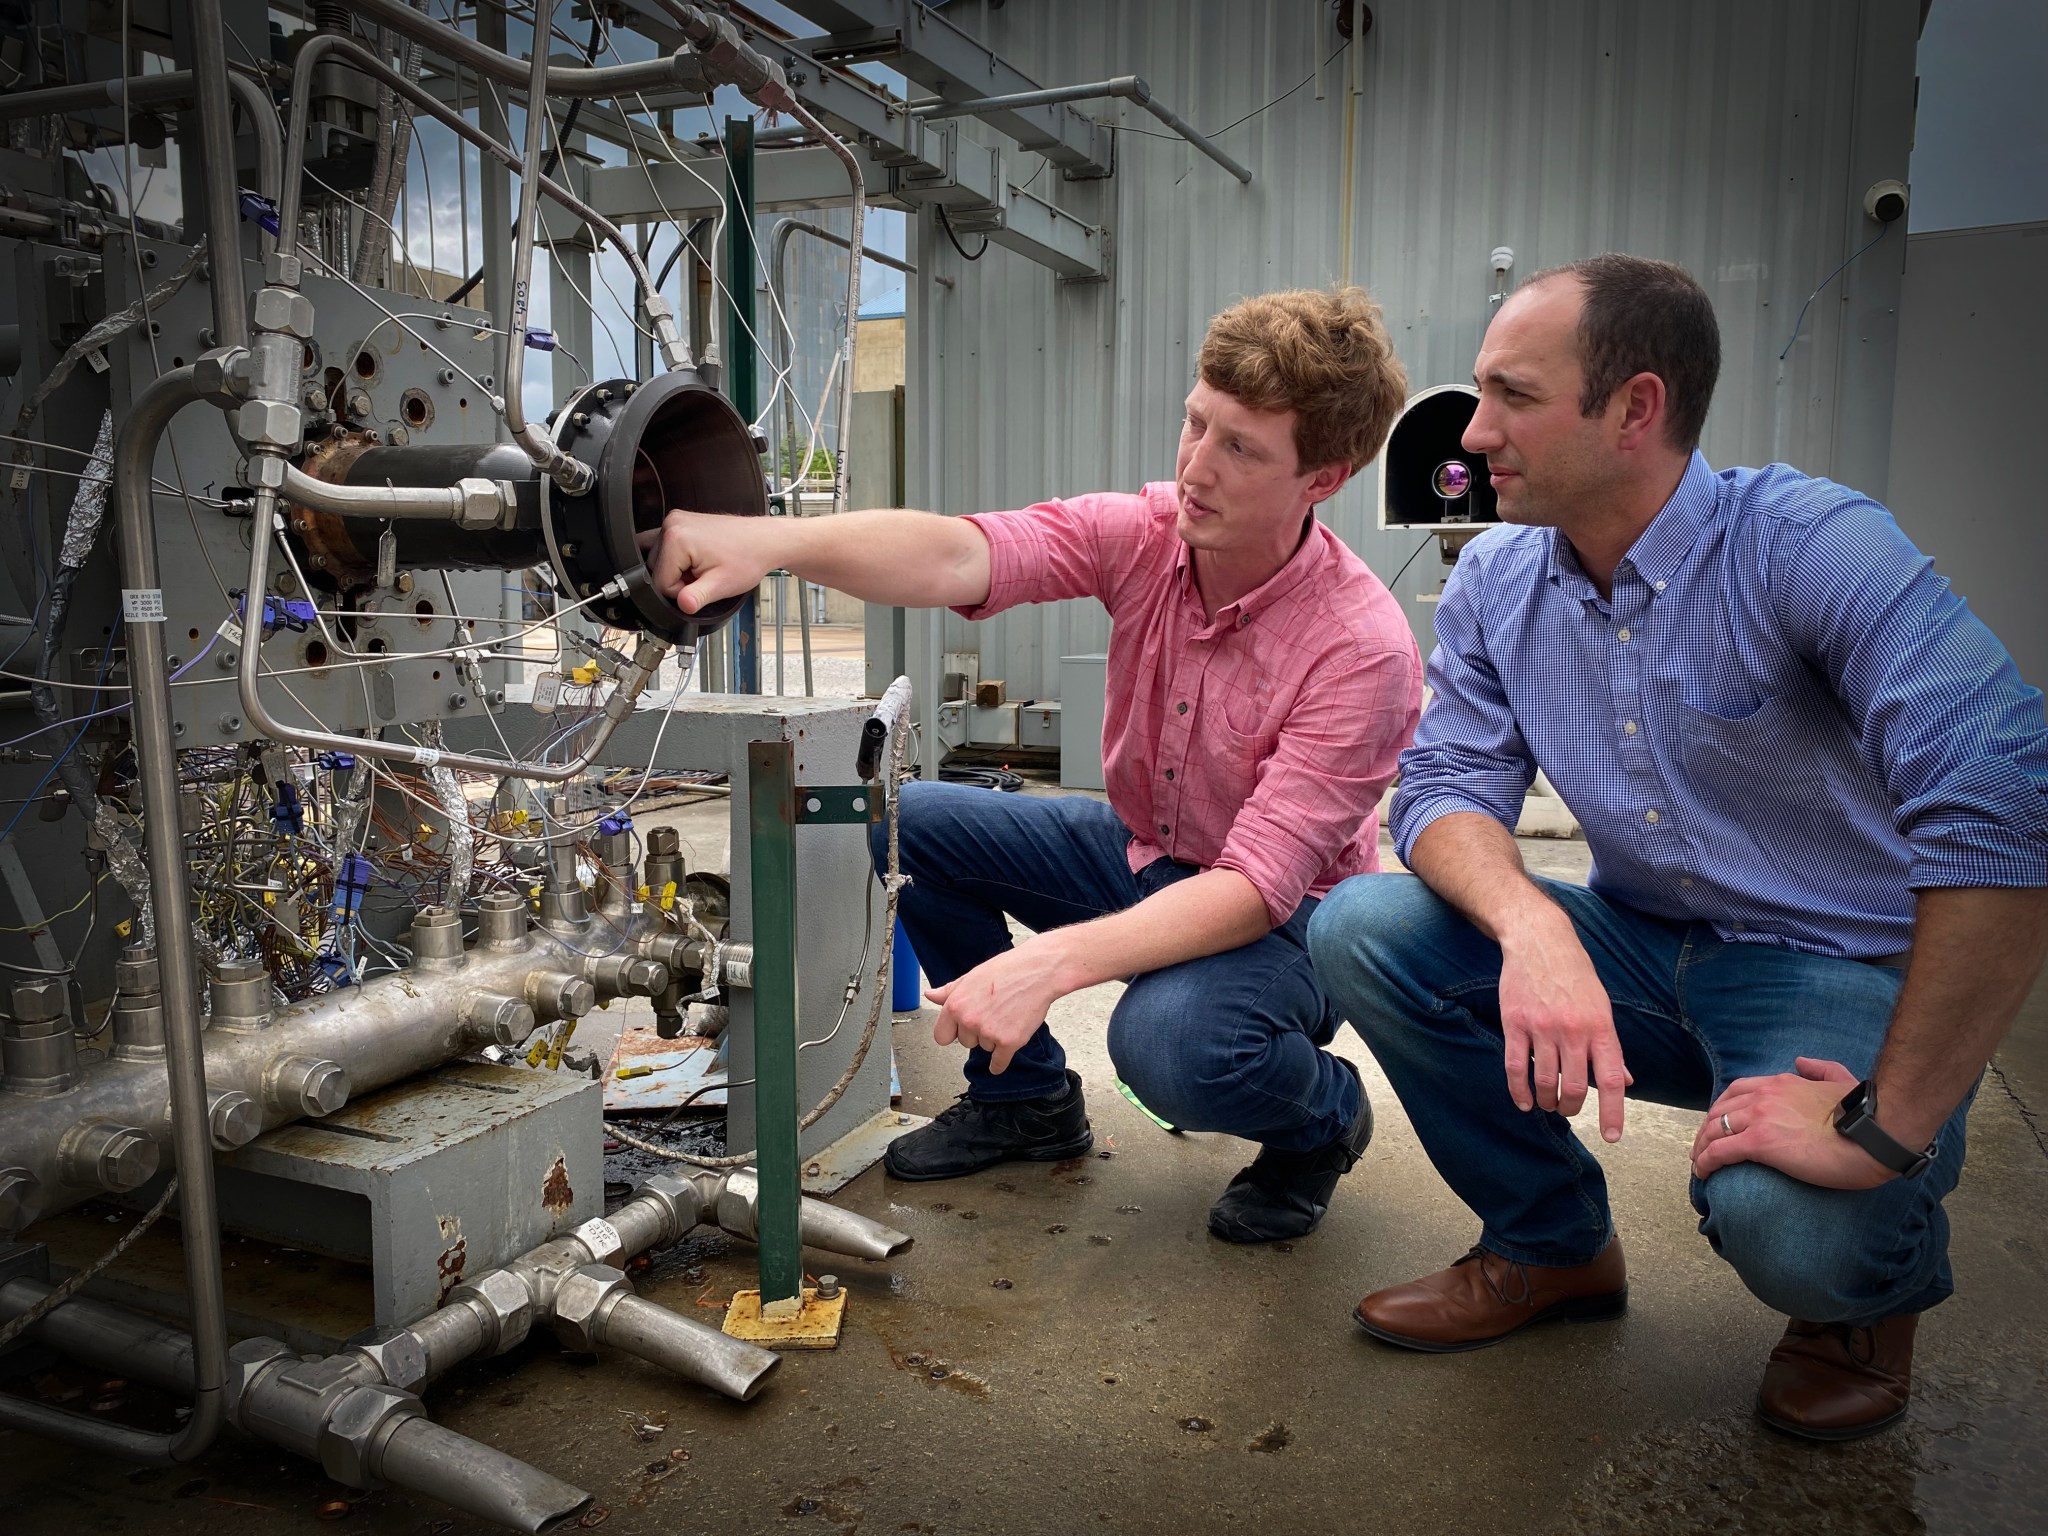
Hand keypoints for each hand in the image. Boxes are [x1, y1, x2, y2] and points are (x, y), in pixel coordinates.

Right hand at [644, 509, 777, 613]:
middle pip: (656, 569)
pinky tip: (699, 559)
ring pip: (660, 559)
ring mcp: (676, 520)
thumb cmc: (749, 557)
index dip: (680, 592)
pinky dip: (679, 558)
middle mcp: (672, 524)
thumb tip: (682, 605)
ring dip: (679, 569)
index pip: (659, 582)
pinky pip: (667, 547)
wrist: (765, 541)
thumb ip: (697, 597)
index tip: (701, 585)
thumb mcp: (721, 585)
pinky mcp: (681, 522)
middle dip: (679, 580)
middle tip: (705, 576)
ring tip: (705, 566)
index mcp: (676, 538)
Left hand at [924, 940, 1068, 1075]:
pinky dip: (1000, 1064)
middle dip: (978, 1033)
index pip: (942, 1036)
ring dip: (994, 1039)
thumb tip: (930, 995)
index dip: (953, 1032)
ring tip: (1007, 1017)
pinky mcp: (1009, 1042)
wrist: (1037, 972)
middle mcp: (969, 1021)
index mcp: (956, 1005)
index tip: (960, 1031)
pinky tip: (1000, 1060)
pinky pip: (999, 1063)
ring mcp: (989, 1033)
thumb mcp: (971, 977)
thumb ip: (949, 991)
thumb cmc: (1007, 970)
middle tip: (993, 1014)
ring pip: (985, 1048)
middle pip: (966, 1043)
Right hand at [1497, 918, 1631, 1140]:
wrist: (1539, 941)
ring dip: (1547, 1101)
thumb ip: (1610, 1047)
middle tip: (1568, 1109)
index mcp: (1600, 1027)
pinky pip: (1515, 1067)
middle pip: (1575, 1086)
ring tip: (1548, 1103)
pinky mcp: (1515, 1023)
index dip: (1613, 1112)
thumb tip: (1626, 1081)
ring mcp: (1542, 1028)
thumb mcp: (1601, 1006)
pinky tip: (1523, 1101)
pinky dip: (1519, 1090)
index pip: (1612, 1080)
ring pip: (1545, 1081)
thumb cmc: (1575, 974)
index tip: (1612, 1137)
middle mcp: (1573, 1030)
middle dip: (1572, 1107)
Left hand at [1690, 1057, 1893, 1189]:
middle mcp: (1764, 1096)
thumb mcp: (1842, 1079)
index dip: (1722, 1110)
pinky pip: (1719, 1152)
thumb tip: (1801, 1062)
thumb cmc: (1866, 1114)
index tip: (1718, 1125)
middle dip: (1706, 1131)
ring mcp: (1760, 1118)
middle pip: (1719, 1112)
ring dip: (1701, 1148)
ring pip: (1714, 1131)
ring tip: (1699, 1164)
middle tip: (1702, 1148)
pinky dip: (1705, 1162)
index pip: (1736, 1092)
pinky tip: (1702, 1173)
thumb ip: (1820, 1068)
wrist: (1876, 1133)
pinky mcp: (1761, 1143)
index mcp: (1781, 1083)